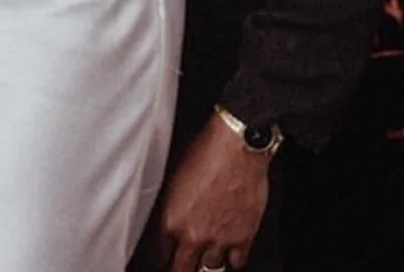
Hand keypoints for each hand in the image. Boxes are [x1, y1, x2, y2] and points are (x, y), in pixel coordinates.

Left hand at [151, 114, 270, 270]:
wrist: (237, 145)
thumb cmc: (206, 150)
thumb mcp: (174, 176)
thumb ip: (172, 205)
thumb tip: (172, 216)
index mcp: (172, 219)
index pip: (159, 252)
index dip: (162, 255)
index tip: (165, 255)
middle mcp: (194, 234)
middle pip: (182, 268)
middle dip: (181, 266)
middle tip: (182, 264)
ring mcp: (220, 239)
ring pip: (210, 268)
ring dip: (207, 261)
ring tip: (206, 256)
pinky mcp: (243, 237)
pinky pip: (236, 263)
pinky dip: (232, 259)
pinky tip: (229, 253)